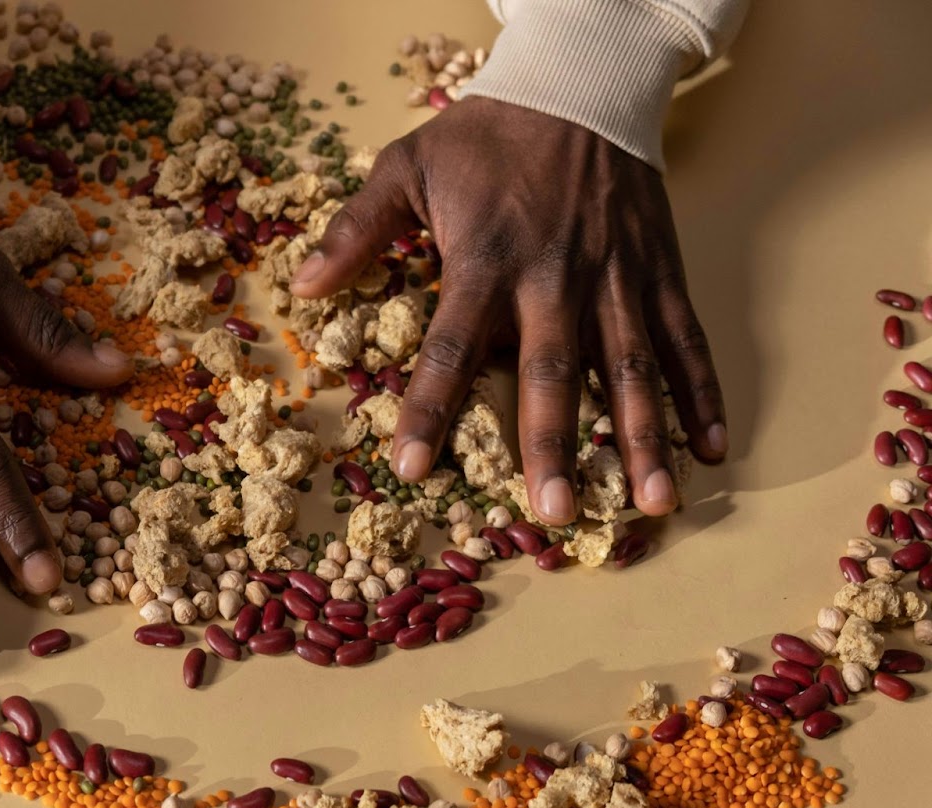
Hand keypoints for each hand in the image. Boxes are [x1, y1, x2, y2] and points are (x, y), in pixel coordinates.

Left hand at [291, 97, 725, 525]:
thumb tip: (304, 286)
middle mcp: (554, 279)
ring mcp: (615, 279)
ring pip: (633, 368)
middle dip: (552, 446)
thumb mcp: (406, 166)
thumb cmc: (485, 136)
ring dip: (644, 439)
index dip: (428, 410)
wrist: (580, 85)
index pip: (450, 349)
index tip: (411, 468)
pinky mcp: (660, 273)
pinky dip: (704, 395)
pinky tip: (713, 450)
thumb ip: (357, 229)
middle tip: (552, 513)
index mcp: (484, 261)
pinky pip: (686, 340)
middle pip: (552, 374)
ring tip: (653, 503)